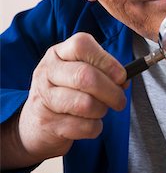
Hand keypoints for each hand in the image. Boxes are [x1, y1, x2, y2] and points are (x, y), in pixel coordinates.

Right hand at [17, 32, 126, 163]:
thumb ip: (100, 70)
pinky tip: (88, 123)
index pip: (82, 45)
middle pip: (86, 76)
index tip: (122, 75)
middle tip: (119, 100)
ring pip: (86, 104)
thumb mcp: (76, 72)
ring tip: (100, 110)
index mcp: (58, 53)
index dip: (106, 60)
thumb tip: (123, 79)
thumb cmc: (64, 92)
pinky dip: (94, 128)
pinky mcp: (47, 123)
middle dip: (112, 91)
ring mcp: (44, 98)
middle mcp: (47, 71)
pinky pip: (84, 126)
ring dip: (102, 110)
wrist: (35, 124)